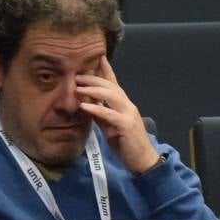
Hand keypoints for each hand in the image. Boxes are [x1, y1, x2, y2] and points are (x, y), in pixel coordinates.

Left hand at [74, 56, 159, 173]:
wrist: (142, 161)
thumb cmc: (127, 144)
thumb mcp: (110, 127)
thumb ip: (100, 115)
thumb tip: (86, 104)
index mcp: (124, 105)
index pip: (114, 83)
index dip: (106, 70)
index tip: (97, 58)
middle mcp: (128, 105)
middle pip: (110, 86)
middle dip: (93, 78)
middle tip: (76, 75)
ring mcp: (128, 114)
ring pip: (111, 95)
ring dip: (93, 90)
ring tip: (77, 88)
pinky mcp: (126, 126)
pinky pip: (110, 114)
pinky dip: (96, 108)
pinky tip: (84, 106)